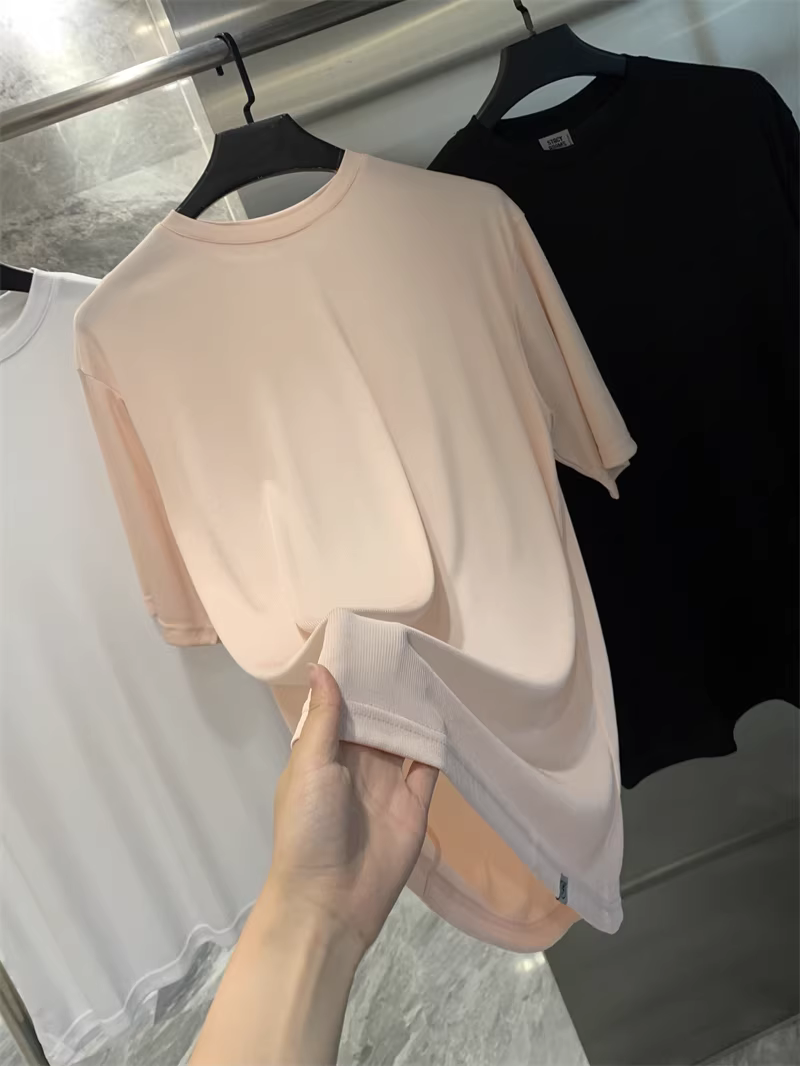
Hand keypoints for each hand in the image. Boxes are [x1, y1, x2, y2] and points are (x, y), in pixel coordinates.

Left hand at [269, 664, 438, 953]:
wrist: (330, 900)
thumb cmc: (309, 827)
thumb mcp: (310, 765)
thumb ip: (325, 718)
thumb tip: (322, 667)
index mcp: (324, 752)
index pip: (343, 707)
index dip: (356, 679)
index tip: (372, 642)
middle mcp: (357, 762)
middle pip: (378, 718)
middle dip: (390, 690)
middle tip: (411, 648)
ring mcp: (388, 782)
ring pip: (405, 737)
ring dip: (416, 712)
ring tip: (434, 671)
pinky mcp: (415, 802)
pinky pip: (429, 765)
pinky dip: (439, 742)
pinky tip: (450, 712)